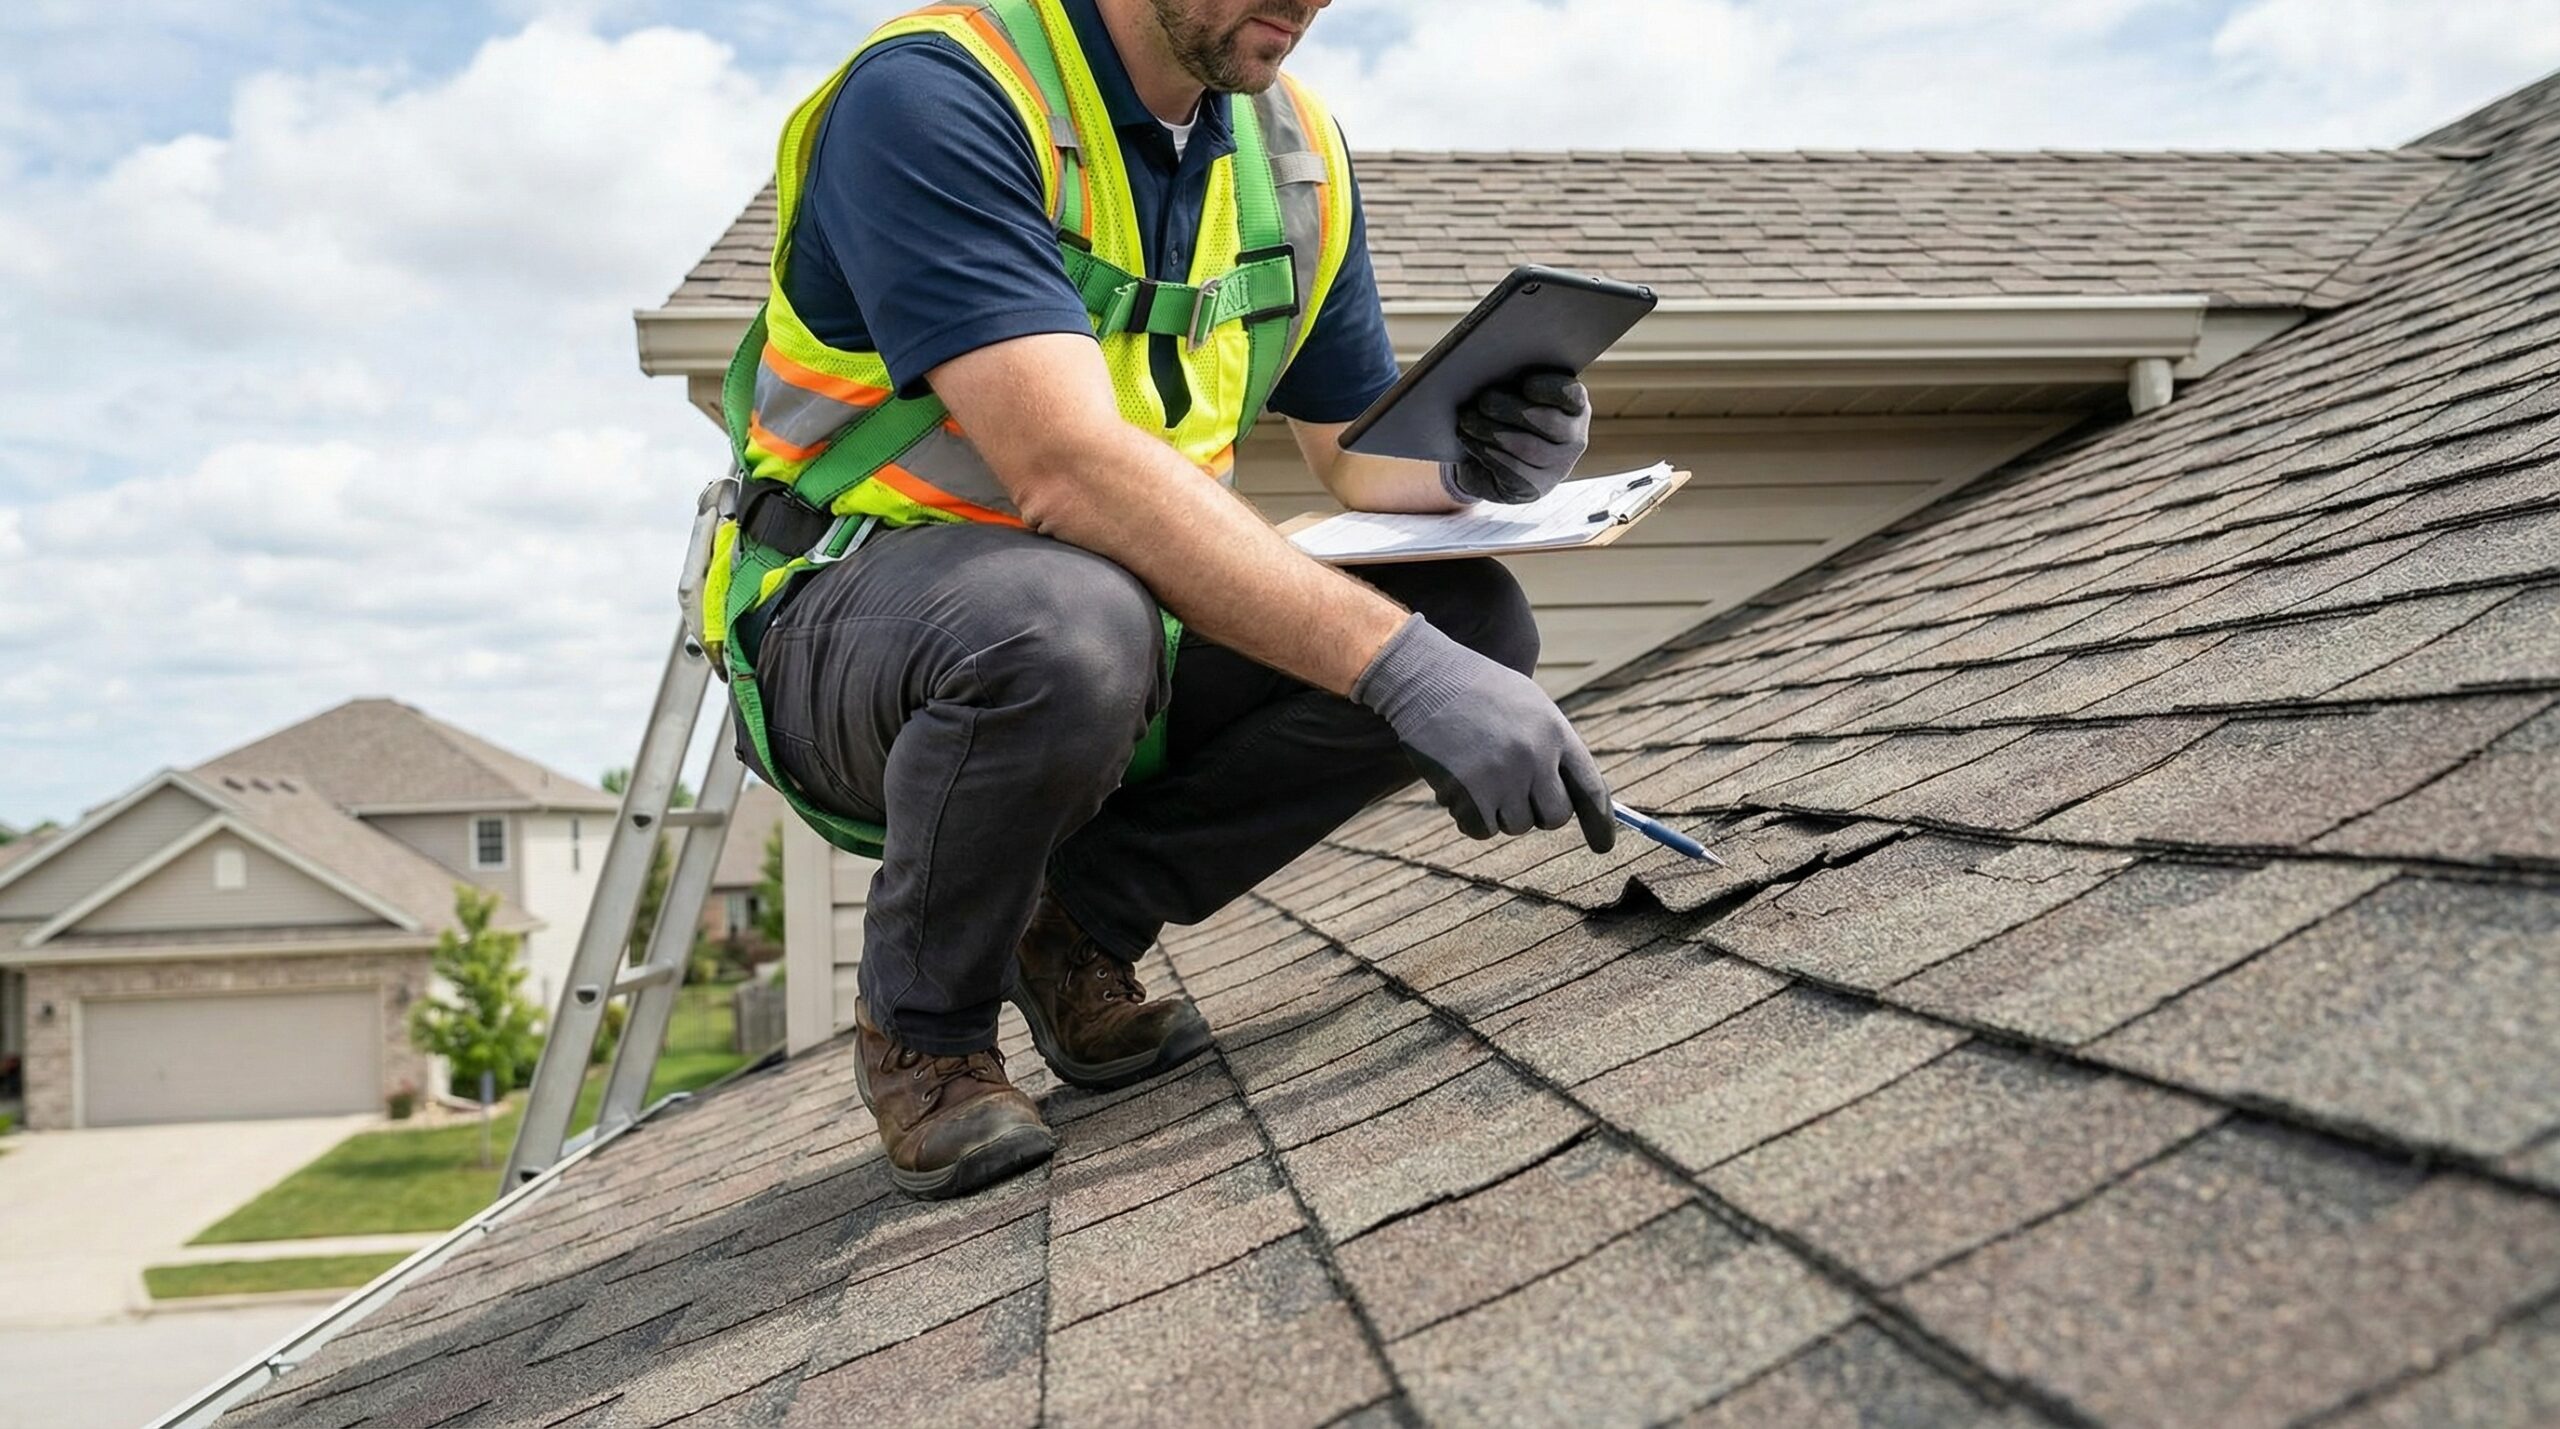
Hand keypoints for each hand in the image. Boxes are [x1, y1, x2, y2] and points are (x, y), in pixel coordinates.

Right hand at [1353, 614, 1614, 849]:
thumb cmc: (1478, 690)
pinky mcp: (1469, 794)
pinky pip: (1481, 829)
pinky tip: (1459, 786)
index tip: (1603, 847)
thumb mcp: (1529, 706)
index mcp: (1555, 732)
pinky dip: (1471, 817)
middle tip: (1516, 794)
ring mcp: (1502, 777)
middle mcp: (1535, 758)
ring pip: (1515, 825)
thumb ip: (1552, 748)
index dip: (1601, 822)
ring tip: (1479, 773)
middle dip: (1538, 813)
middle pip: (1555, 817)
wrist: (1426, 679)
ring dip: (1499, 811)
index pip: (1591, 788)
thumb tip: (1569, 798)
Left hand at [1441, 371, 1590, 504]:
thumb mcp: (1514, 396)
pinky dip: (1487, 452)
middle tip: (1483, 400)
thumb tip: (1491, 370)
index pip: (1572, 395)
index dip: (1550, 389)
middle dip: (1511, 409)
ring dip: (1492, 431)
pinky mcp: (1535, 488)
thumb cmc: (1506, 416)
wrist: (1495, 462)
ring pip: (1527, 448)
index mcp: (1575, 407)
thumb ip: (1514, 381)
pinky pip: (1512, 471)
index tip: (1526, 384)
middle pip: (1548, 421)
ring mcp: (1558, 467)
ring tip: (1467, 420)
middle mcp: (1574, 438)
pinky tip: (1470, 440)